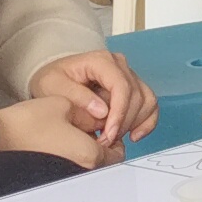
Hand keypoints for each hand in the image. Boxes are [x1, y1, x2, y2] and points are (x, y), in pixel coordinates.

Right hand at [0, 94, 120, 166]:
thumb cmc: (27, 124)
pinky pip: (75, 167)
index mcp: (90, 154)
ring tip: (74, 133)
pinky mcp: (54, 177)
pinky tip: (62, 141)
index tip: (108, 125)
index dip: (115, 135)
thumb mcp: (65, 105)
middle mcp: (82, 170)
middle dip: (104, 145)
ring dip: (88, 151)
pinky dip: (75, 156)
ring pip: (90, 165)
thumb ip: (90, 113)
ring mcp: (68, 176)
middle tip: (93, 128)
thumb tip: (100, 117)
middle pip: (106, 162)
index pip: (119, 151)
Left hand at [29, 50, 156, 146]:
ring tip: (112, 138)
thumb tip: (103, 112)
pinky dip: (146, 122)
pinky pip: (150, 105)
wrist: (54, 80)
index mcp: (101, 60)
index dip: (119, 113)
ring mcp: (128, 75)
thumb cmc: (52, 81)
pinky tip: (134, 135)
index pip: (121, 86)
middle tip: (104, 141)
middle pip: (135, 96)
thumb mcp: (52, 87)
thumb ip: (76, 97)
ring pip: (146, 101)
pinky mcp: (133, 88)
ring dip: (133, 124)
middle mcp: (119, 65)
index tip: (109, 134)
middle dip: (122, 123)